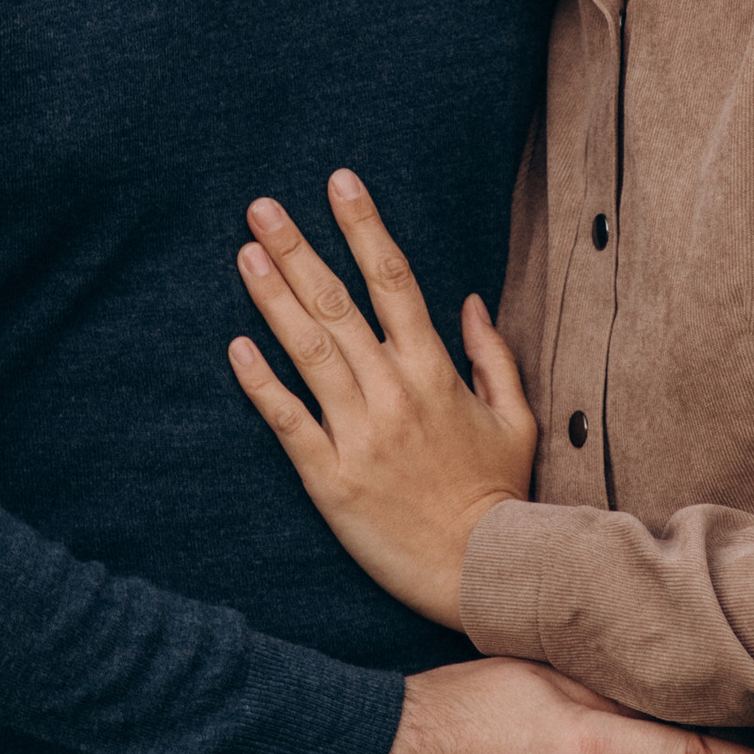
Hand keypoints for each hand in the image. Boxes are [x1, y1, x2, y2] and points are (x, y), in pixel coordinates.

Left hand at [228, 170, 534, 626]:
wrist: (481, 571)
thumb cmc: (500, 495)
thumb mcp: (516, 418)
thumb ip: (491, 356)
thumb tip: (469, 301)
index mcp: (436, 371)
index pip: (395, 280)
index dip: (364, 227)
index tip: (339, 182)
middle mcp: (394, 392)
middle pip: (338, 305)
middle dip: (298, 249)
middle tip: (262, 206)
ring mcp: (360, 434)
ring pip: (308, 352)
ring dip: (273, 300)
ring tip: (245, 255)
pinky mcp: (332, 478)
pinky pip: (289, 421)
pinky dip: (262, 383)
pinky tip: (237, 347)